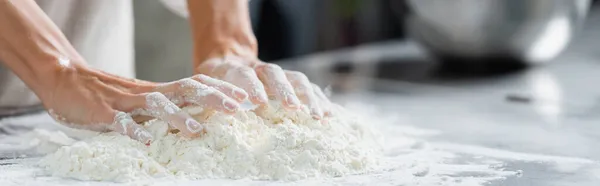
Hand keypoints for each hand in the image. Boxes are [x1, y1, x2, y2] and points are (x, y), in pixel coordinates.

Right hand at [40, 61, 246, 143]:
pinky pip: (120, 123)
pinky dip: (134, 131)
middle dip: (213, 98)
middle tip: (239, 107)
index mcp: (158, 91)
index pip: (195, 84)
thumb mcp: (141, 101)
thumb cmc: (107, 95)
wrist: (66, 79)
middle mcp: (148, 94)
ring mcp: (126, 103)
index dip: (220, 89)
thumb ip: (164, 109)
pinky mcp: (104, 114)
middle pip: (186, 90)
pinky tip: (147, 141)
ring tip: (198, 129)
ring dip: (179, 117)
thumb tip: (196, 121)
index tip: (245, 97)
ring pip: (157, 105)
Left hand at [186, 0, 330, 118]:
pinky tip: (330, 115)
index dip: (251, 86)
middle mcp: (259, 68)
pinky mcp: (289, 82)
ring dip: (308, 97)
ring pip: (295, 79)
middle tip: (292, 108)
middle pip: (274, 74)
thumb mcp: (204, 84)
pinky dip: (319, 100)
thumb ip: (207, 97)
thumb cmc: (213, 79)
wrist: (227, 57)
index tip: (256, 102)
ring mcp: (276, 74)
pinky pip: (308, 88)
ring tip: (317, 116)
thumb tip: (199, 120)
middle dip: (285, 91)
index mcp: (235, 68)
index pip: (243, 74)